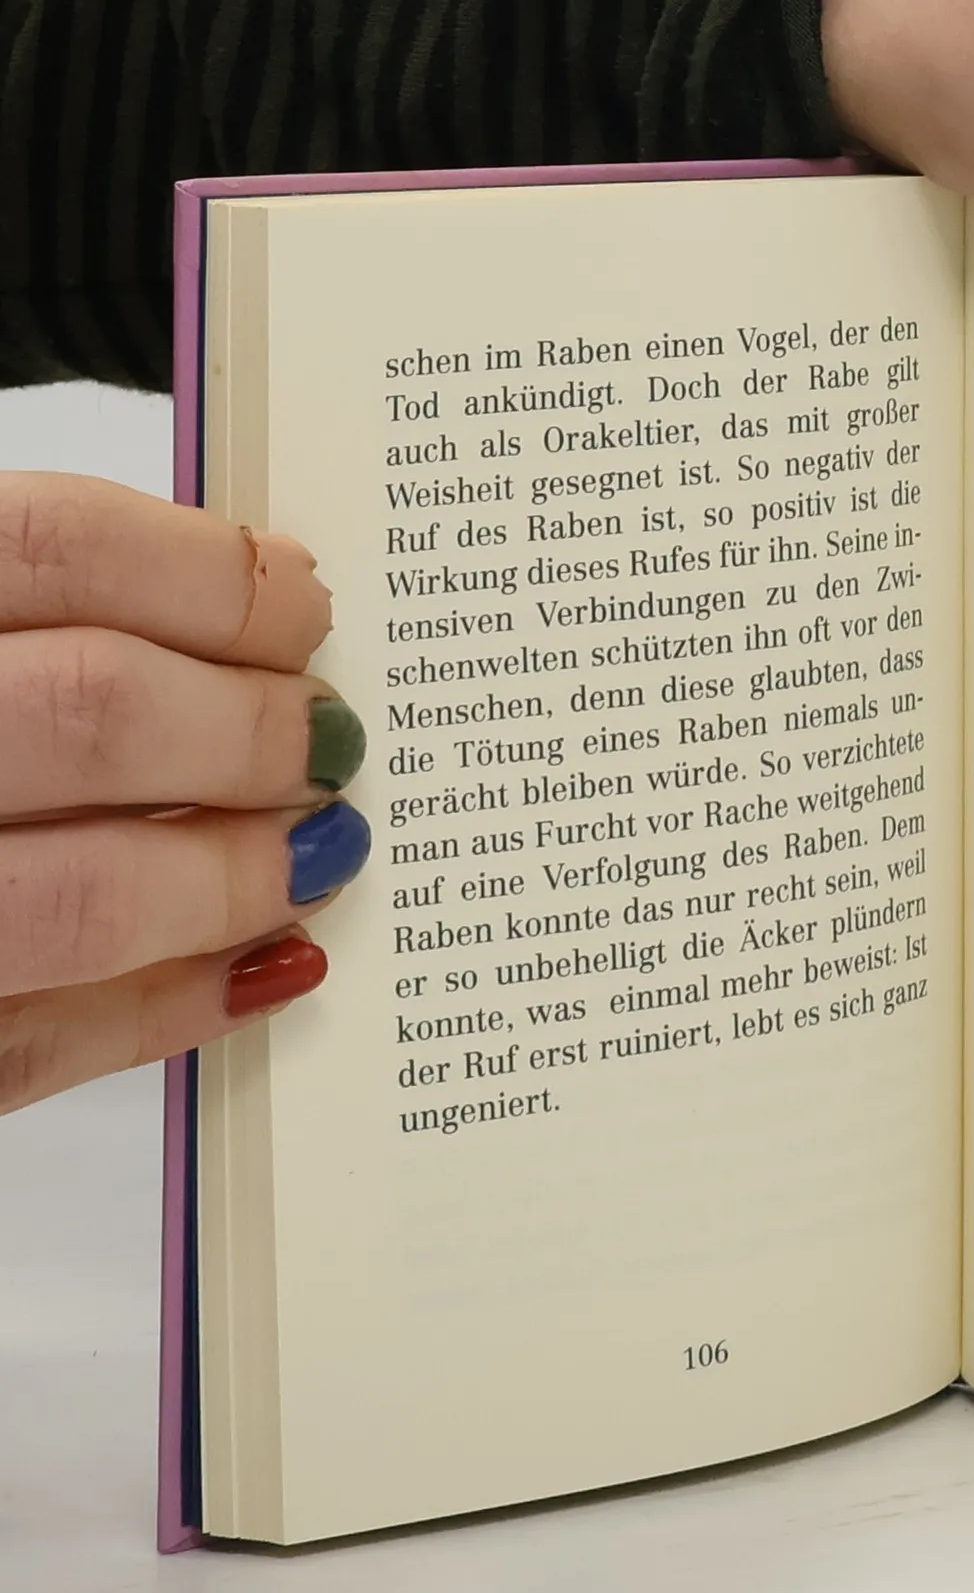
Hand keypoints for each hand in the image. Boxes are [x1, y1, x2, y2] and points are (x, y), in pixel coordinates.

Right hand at [0, 475, 371, 1115]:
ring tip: (314, 849)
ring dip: (232, 875)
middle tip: (326, 735)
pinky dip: (169, 1008)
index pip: (51, 548)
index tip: (301, 602)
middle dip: (247, 727)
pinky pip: (30, 1044)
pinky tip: (258, 966)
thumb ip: (22, 605)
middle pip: (90, 712)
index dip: (209, 577)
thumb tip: (250, 602)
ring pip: (79, 897)